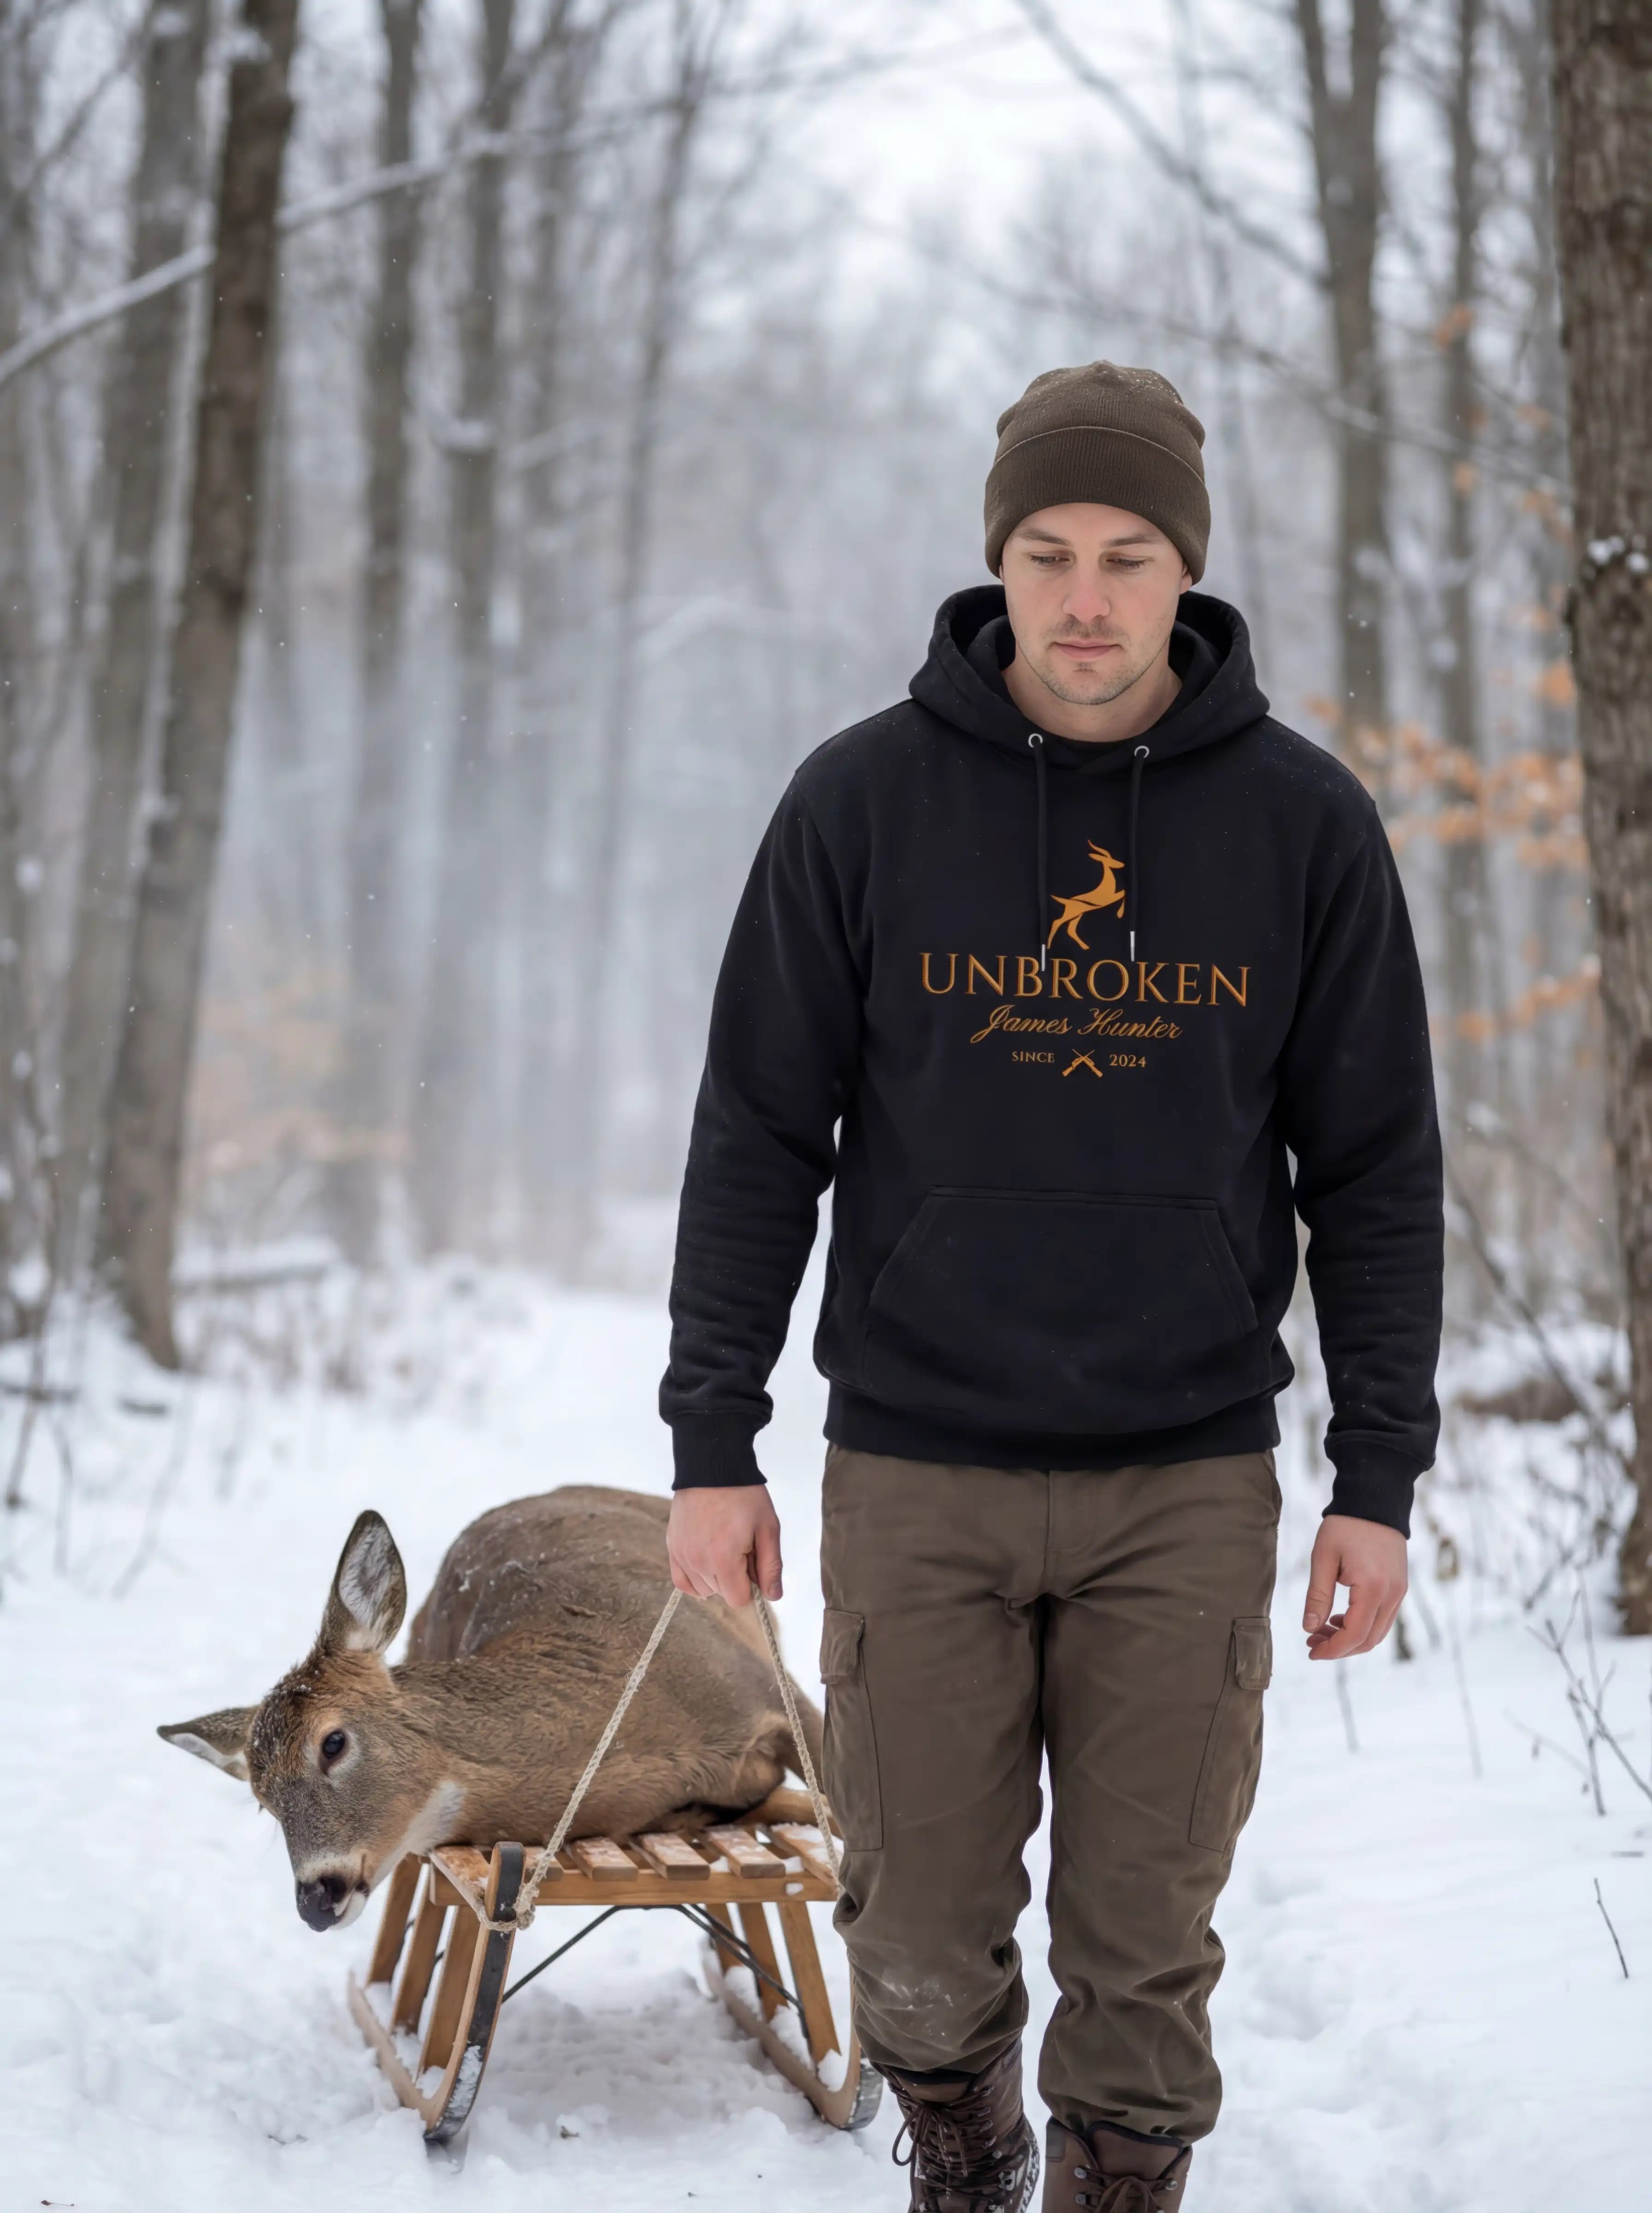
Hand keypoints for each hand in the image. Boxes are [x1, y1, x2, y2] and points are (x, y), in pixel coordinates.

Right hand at [668, 1485, 782, 1607]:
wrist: (712, 1466)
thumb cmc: (743, 1495)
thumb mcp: (767, 1528)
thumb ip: (770, 1566)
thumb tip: (773, 1596)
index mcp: (723, 1560)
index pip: (738, 1599)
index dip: (752, 1586)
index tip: (754, 1563)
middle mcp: (698, 1562)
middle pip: (722, 1593)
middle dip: (736, 1577)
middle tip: (741, 1546)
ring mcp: (682, 1555)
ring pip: (703, 1588)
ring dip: (716, 1577)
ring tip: (723, 1545)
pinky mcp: (672, 1546)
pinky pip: (681, 1581)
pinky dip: (695, 1580)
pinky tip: (706, 1566)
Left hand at [1303, 1514, 1407, 1659]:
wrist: (1375, 1500)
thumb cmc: (1345, 1525)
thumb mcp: (1323, 1557)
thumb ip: (1317, 1595)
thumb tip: (1309, 1628)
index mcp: (1373, 1588)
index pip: (1355, 1635)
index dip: (1332, 1649)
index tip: (1311, 1650)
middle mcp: (1392, 1594)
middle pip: (1368, 1640)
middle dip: (1340, 1647)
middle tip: (1312, 1641)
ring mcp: (1400, 1592)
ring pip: (1377, 1632)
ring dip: (1350, 1638)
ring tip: (1321, 1630)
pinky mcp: (1400, 1587)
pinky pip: (1383, 1618)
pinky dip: (1362, 1625)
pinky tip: (1340, 1617)